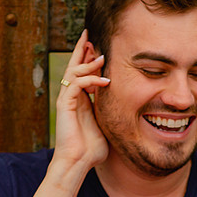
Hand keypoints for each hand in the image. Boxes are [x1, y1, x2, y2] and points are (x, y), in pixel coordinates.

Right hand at [54, 30, 109, 170]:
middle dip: (82, 49)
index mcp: (80, 100)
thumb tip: (132, 113)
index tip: (97, 45)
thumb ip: (113, 115)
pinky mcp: (64, 105)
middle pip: (74, 65)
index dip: (88, 58)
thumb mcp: (107, 126)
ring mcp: (66, 100)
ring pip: (74, 71)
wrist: (77, 163)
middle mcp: (70, 97)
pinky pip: (76, 84)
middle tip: (89, 34)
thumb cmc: (91, 150)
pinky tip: (105, 81)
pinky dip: (90, 80)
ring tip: (103, 57)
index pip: (82, 73)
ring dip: (89, 63)